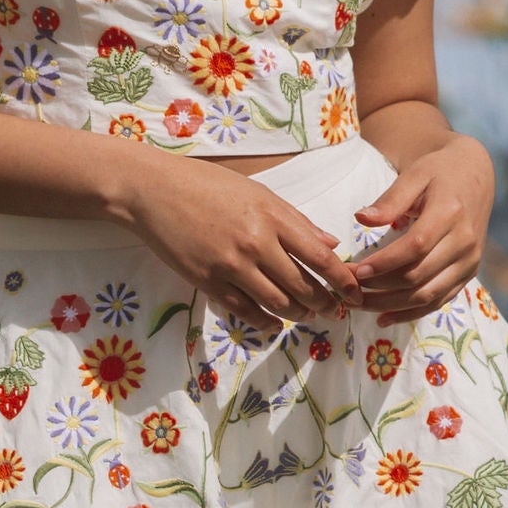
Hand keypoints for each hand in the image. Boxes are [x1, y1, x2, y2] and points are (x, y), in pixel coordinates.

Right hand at [117, 159, 361, 325]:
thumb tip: (330, 243)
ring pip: (277, 303)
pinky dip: (265, 321)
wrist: (152, 190)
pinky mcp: (207, 281)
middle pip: (302, 286)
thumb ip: (295, 220)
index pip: (319, 257)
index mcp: (272, 216)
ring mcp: (230, 264)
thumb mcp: (256, 192)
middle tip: (332, 310)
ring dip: (297, 314)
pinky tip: (274, 322)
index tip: (355, 293)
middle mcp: (255, 243)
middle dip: (323, 303)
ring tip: (305, 315)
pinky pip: (244, 310)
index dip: (342, 280)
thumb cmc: (206, 184)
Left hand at [345, 137, 494, 320]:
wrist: (475, 176)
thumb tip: (361, 218)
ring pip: (427, 295)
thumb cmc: (439, 172)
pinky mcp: (468, 274)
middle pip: (419, 276)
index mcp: (450, 212)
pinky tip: (383, 318)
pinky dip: (410, 314)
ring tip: (359, 305)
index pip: (416, 246)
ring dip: (390, 305)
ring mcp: (469, 261)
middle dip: (380, 288)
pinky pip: (438, 302)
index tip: (355, 270)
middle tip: (347, 289)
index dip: (385, 263)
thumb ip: (390, 199)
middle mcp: (465, 241)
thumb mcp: (415, 174)